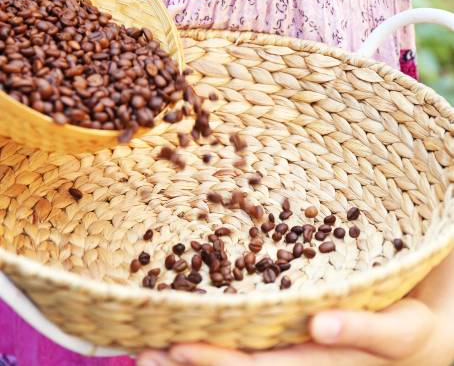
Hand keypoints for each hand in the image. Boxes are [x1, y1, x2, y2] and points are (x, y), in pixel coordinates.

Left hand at [138, 251, 453, 365]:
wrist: (424, 340)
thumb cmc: (416, 332)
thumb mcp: (402, 331)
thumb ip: (365, 331)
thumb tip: (319, 325)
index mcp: (317, 365)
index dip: (215, 362)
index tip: (174, 348)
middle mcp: (296, 362)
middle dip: (188, 362)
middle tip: (142, 349)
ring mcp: (291, 352)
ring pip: (235, 359)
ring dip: (191, 355)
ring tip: (148, 344)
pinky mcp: (291, 338)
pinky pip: (248, 342)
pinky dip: (216, 339)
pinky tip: (190, 328)